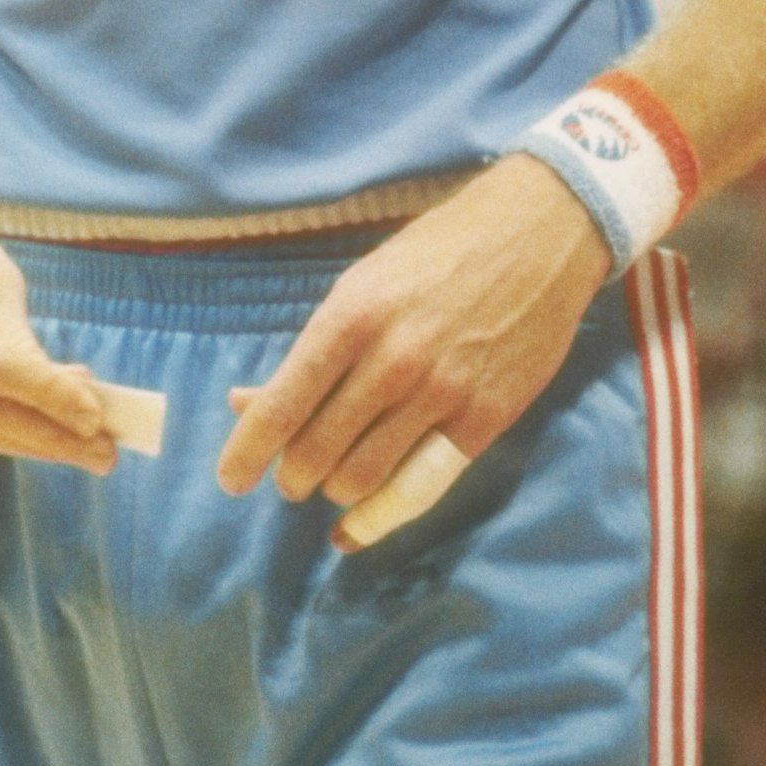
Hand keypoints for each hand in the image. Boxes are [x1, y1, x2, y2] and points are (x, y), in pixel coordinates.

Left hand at [216, 154, 609, 549]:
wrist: (536, 234)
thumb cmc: (436, 252)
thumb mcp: (362, 284)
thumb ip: (312, 349)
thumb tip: (244, 401)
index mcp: (351, 316)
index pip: (283, 404)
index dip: (247, 451)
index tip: (229, 479)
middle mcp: (391, 361)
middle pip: (317, 451)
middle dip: (291, 475)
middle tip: (289, 477)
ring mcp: (440, 394)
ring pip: (361, 477)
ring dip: (332, 491)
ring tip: (326, 483)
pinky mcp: (482, 421)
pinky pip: (418, 490)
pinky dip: (377, 520)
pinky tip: (353, 531)